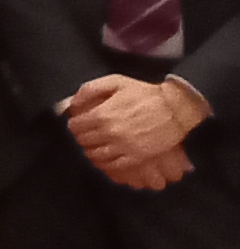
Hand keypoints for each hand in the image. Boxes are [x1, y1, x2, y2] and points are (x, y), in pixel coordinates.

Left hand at [67, 72, 208, 185]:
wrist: (176, 108)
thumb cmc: (146, 93)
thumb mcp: (116, 82)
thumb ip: (90, 89)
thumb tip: (72, 103)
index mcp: (103, 114)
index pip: (75, 126)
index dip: (75, 123)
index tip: (78, 123)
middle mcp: (110, 133)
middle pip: (83, 141)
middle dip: (82, 136)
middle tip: (87, 133)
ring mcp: (124, 147)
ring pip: (95, 155)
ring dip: (91, 150)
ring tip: (95, 145)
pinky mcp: (137, 157)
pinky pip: (113, 166)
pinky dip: (105, 163)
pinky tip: (106, 157)